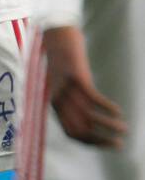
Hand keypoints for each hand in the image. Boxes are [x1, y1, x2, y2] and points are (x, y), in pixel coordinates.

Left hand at [42, 25, 126, 147]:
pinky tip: (118, 111)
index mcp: (56, 104)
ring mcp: (66, 88)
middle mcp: (58, 99)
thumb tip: (88, 114)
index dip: (90, 142)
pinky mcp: (75, 76)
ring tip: (123, 129)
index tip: (106, 145)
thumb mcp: (66, 82)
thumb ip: (73, 98)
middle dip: (100, 140)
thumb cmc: (64, 59)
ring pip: (87, 116)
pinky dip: (106, 107)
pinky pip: (91, 98)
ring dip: (108, 126)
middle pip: (79, 129)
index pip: (72, 133)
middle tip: (118, 145)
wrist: (56, 34)